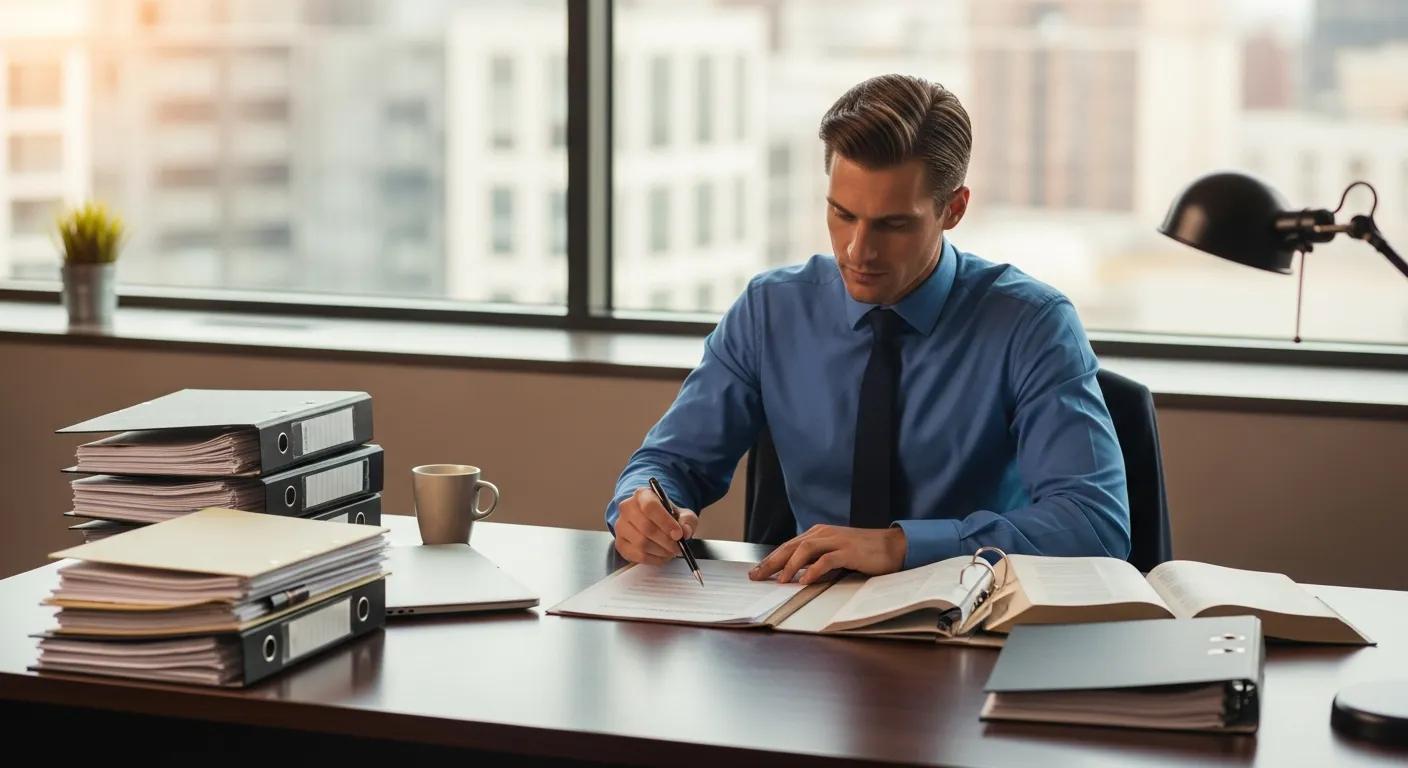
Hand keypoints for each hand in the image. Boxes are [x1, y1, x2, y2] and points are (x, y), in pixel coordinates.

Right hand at [613, 486, 698, 564]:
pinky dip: (654, 559)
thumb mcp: (683, 514)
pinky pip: (637, 555)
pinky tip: (662, 556)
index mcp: (642, 495)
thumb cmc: (667, 517)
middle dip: (666, 541)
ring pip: (641, 543)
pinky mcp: (620, 544)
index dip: (665, 522)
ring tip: (671, 551)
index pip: (650, 507)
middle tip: (678, 547)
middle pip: (646, 527)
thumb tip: (685, 531)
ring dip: (661, 551)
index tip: (678, 534)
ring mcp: (621, 527)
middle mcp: (627, 508)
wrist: (653, 522)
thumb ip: (687, 521)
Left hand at [749, 524, 906, 584]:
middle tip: (757, 576)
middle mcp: (824, 534)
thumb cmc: (863, 552)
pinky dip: (814, 570)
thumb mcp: (835, 553)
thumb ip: (816, 559)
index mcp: (818, 533)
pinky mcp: (849, 551)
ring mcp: (836, 541)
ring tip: (779, 580)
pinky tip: (805, 580)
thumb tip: (794, 574)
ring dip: (790, 566)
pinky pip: (827, 560)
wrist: (892, 546)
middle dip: (772, 562)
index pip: (788, 546)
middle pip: (791, 547)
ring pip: (806, 550)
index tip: (756, 572)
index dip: (771, 559)